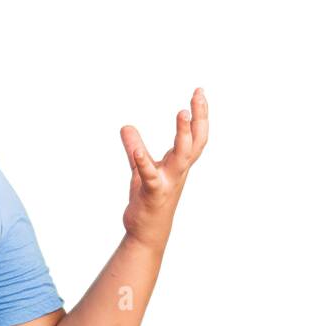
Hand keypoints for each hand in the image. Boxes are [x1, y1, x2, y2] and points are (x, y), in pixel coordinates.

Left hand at [120, 88, 208, 250]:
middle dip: (199, 118)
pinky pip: (150, 176)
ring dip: (183, 134)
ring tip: (182, 113)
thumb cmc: (149, 200)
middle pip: (195, 141)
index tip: (199, 92)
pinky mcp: (152, 194)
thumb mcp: (140, 170)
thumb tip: (125, 126)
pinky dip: (143, 163)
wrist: (147, 232)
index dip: (200, 115)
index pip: (195, 136)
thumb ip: (135, 148)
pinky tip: (136, 152)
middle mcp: (178, 171)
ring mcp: (167, 182)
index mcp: (178, 164)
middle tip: (197, 95)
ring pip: (181, 156)